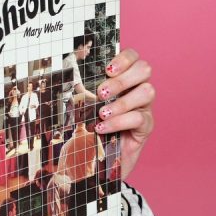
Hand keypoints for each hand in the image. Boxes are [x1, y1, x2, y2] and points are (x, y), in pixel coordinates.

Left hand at [93, 48, 154, 179]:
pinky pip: (139, 118)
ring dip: (121, 101)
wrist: (93, 159)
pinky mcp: (146, 128)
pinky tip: (102, 128)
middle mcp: (138, 89)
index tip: (107, 69)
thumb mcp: (82, 103)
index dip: (124, 58)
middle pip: (145, 69)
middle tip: (101, 93)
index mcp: (124, 79)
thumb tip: (69, 70)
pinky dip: (119, 121)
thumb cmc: (88, 126)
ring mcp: (145, 108)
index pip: (134, 57)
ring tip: (102, 113)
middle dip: (122, 79)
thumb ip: (81, 87)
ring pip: (147, 91)